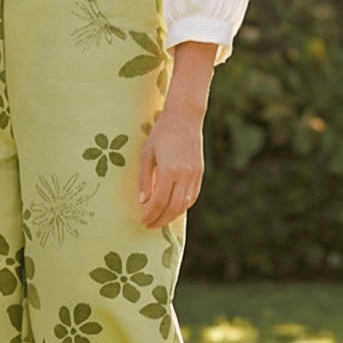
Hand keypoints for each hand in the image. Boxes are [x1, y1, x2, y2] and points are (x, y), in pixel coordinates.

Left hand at [138, 106, 203, 229]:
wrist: (185, 118)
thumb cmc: (161, 134)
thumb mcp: (147, 155)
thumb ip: (145, 180)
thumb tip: (142, 202)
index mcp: (169, 171)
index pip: (159, 201)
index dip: (150, 214)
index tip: (143, 221)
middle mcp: (184, 175)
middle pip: (173, 207)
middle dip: (161, 219)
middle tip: (150, 225)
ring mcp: (194, 175)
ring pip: (185, 204)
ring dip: (172, 215)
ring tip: (160, 219)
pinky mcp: (200, 172)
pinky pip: (193, 196)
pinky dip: (183, 206)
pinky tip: (174, 208)